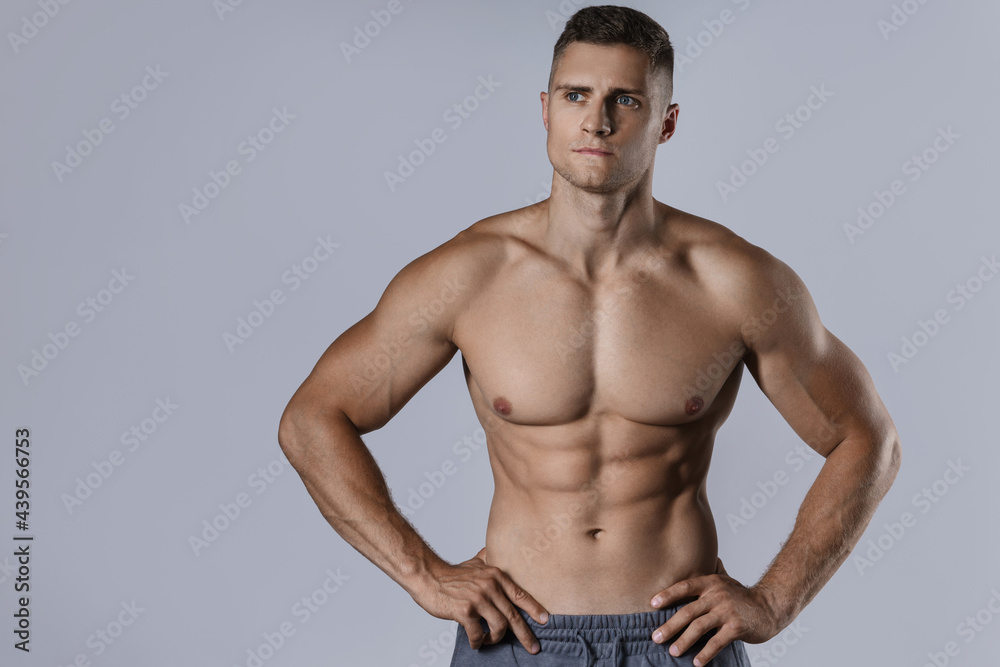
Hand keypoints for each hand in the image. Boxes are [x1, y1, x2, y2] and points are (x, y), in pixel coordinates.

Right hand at [412, 547, 548, 654]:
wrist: (428, 576)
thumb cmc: (451, 574)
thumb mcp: (475, 562)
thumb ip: (489, 558)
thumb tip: (498, 551)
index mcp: (495, 575)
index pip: (519, 594)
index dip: (534, 608)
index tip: (545, 619)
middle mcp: (489, 586)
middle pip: (513, 615)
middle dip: (526, 634)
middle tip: (533, 648)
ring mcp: (477, 599)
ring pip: (499, 626)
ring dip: (495, 639)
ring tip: (489, 640)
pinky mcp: (464, 611)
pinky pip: (477, 633)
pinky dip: (478, 642)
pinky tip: (475, 642)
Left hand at [648, 558, 781, 665]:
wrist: (770, 606)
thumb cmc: (742, 596)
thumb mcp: (725, 581)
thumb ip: (710, 576)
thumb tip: (697, 561)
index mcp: (711, 583)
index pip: (685, 587)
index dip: (667, 595)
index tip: (652, 604)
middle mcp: (717, 595)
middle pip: (688, 611)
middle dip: (670, 626)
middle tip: (656, 638)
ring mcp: (727, 611)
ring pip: (699, 627)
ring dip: (684, 641)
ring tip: (673, 652)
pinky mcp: (737, 627)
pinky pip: (717, 642)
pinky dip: (705, 653)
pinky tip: (696, 662)